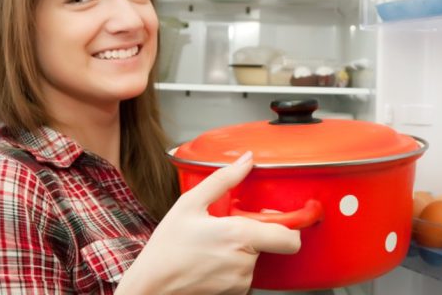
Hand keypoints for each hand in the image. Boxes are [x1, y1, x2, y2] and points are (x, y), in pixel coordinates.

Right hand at [116, 151, 300, 294]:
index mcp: (239, 236)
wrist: (151, 286)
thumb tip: (246, 159)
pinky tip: (211, 259)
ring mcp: (240, 282)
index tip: (279, 218)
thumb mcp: (190, 203)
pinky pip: (243, 274)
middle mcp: (245, 262)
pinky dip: (233, 265)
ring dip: (243, 250)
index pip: (290, 238)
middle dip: (256, 234)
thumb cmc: (166, 247)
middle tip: (229, 227)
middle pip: (270, 244)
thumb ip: (224, 179)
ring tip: (214, 244)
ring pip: (256, 259)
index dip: (290, 227)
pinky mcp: (234, 294)